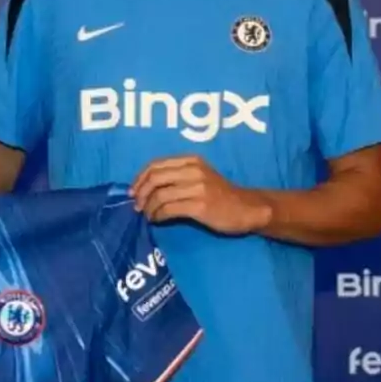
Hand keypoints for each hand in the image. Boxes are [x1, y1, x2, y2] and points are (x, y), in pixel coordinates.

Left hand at [130, 155, 272, 234]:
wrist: (247, 209)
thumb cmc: (220, 194)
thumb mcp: (200, 176)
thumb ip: (177, 176)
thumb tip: (146, 186)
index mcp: (191, 160)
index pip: (156, 164)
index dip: (140, 178)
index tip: (133, 191)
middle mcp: (193, 170)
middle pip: (155, 178)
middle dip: (141, 193)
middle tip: (137, 206)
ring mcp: (197, 187)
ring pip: (160, 195)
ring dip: (149, 207)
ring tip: (148, 215)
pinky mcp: (200, 206)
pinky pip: (169, 209)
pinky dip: (158, 215)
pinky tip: (157, 220)